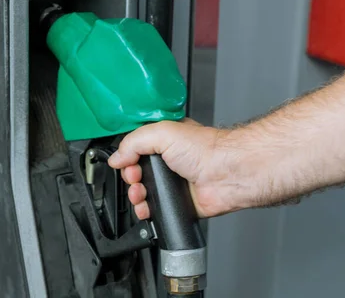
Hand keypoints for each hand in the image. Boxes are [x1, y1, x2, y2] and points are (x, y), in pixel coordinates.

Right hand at [107, 119, 257, 218]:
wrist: (227, 174)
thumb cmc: (207, 149)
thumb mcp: (162, 132)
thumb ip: (134, 142)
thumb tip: (116, 157)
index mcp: (166, 140)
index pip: (136, 148)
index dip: (127, 156)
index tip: (124, 161)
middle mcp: (170, 161)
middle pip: (137, 172)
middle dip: (130, 177)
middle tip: (135, 177)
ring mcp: (175, 182)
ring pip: (144, 192)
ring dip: (136, 195)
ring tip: (139, 193)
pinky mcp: (179, 203)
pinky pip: (156, 210)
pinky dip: (147, 211)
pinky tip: (146, 207)